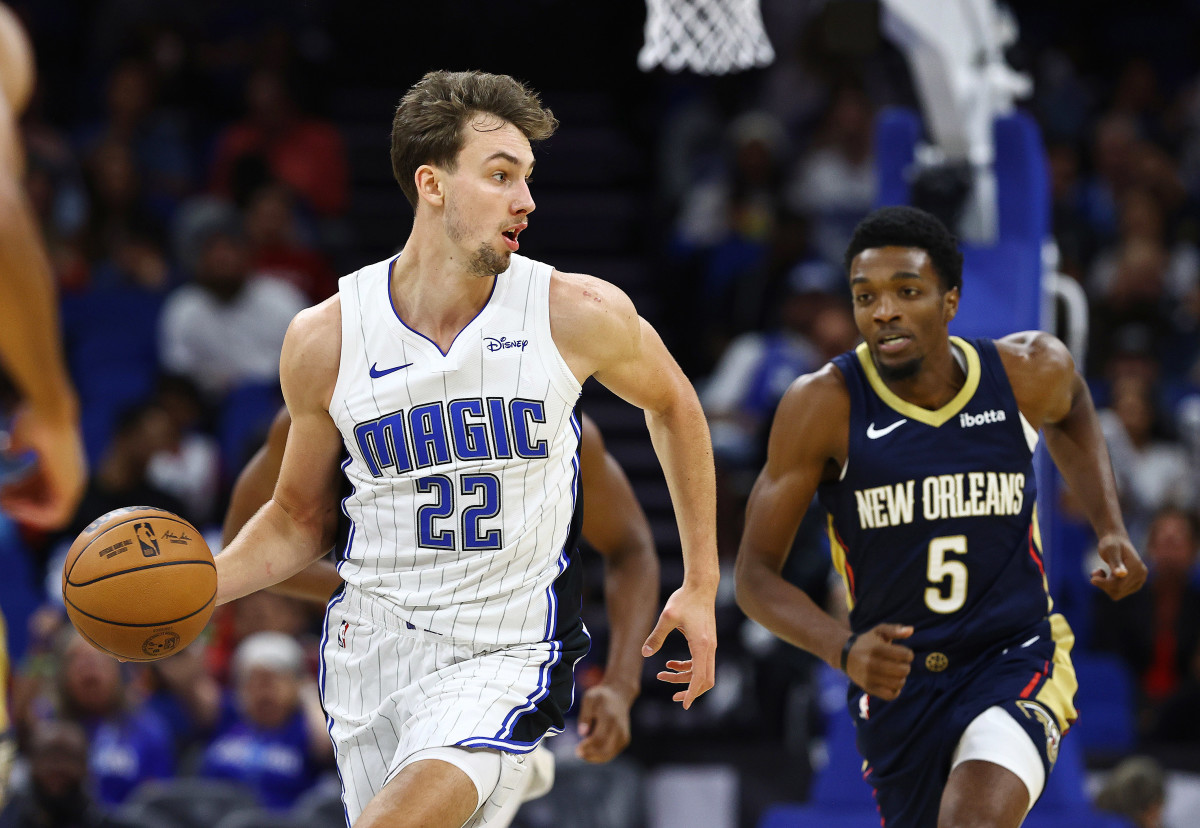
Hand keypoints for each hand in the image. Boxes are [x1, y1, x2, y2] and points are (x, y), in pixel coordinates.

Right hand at [0, 400, 85, 529]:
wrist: (49, 409)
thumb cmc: (34, 419)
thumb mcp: (23, 439)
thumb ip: (18, 449)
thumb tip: (11, 453)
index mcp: (63, 468)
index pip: (43, 493)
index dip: (22, 497)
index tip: (3, 491)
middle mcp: (72, 479)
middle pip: (45, 505)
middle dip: (19, 505)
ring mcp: (74, 484)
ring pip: (49, 515)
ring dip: (22, 511)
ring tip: (0, 500)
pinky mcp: (71, 487)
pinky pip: (55, 517)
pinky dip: (32, 515)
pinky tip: (11, 504)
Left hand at [575, 683, 632, 762]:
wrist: (619, 695)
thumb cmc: (601, 697)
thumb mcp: (589, 699)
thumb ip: (585, 716)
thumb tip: (582, 733)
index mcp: (609, 717)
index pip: (599, 738)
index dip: (588, 747)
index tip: (577, 750)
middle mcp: (619, 728)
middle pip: (605, 749)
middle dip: (590, 755)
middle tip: (578, 754)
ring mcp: (623, 735)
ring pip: (609, 754)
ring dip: (595, 757)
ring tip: (584, 755)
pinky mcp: (624, 740)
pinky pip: (612, 753)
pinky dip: (601, 756)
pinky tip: (592, 753)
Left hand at [642, 583, 715, 708]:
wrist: (700, 586)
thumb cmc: (684, 600)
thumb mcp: (667, 618)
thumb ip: (656, 636)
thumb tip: (645, 654)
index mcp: (702, 645)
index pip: (700, 678)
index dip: (692, 694)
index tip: (684, 706)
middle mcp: (709, 648)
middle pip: (706, 680)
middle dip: (690, 691)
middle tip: (674, 698)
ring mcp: (710, 645)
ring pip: (702, 672)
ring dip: (684, 678)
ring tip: (662, 675)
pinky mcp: (707, 641)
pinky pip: (700, 663)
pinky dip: (687, 667)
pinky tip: (670, 663)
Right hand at [845, 624, 913, 700]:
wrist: (844, 654)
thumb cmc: (867, 642)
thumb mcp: (879, 631)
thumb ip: (895, 629)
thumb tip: (911, 630)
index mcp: (876, 648)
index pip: (905, 655)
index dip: (909, 655)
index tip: (904, 654)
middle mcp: (872, 664)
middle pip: (903, 671)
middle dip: (906, 667)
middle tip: (901, 664)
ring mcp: (869, 677)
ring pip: (898, 684)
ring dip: (902, 678)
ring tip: (897, 673)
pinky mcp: (868, 688)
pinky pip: (890, 695)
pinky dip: (895, 691)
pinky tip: (892, 683)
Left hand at [1091, 533, 1146, 600]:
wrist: (1116, 541)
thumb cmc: (1111, 543)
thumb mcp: (1110, 550)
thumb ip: (1115, 562)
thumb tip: (1122, 574)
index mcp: (1137, 568)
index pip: (1119, 585)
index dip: (1104, 584)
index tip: (1092, 578)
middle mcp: (1141, 576)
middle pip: (1118, 591)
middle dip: (1104, 584)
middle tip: (1095, 572)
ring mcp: (1139, 581)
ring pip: (1117, 594)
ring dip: (1105, 585)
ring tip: (1099, 571)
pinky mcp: (1134, 584)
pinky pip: (1118, 592)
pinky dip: (1108, 586)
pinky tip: (1104, 575)